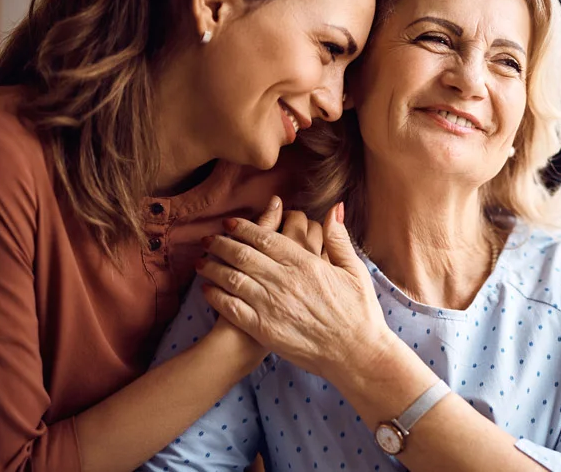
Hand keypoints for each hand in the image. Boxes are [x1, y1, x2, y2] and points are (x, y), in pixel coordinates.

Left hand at [196, 201, 392, 382]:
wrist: (356, 353)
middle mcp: (284, 281)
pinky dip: (216, 296)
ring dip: (212, 267)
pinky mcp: (264, 329)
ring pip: (232, 278)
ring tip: (201, 261)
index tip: (229, 223)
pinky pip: (232, 308)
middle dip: (221, 243)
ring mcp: (272, 305)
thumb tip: (334, 208)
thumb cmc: (359, 312)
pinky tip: (207, 290)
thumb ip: (339, 238)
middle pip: (242, 255)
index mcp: (305, 263)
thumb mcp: (355, 270)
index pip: (265, 238)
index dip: (243, 228)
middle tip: (208, 238)